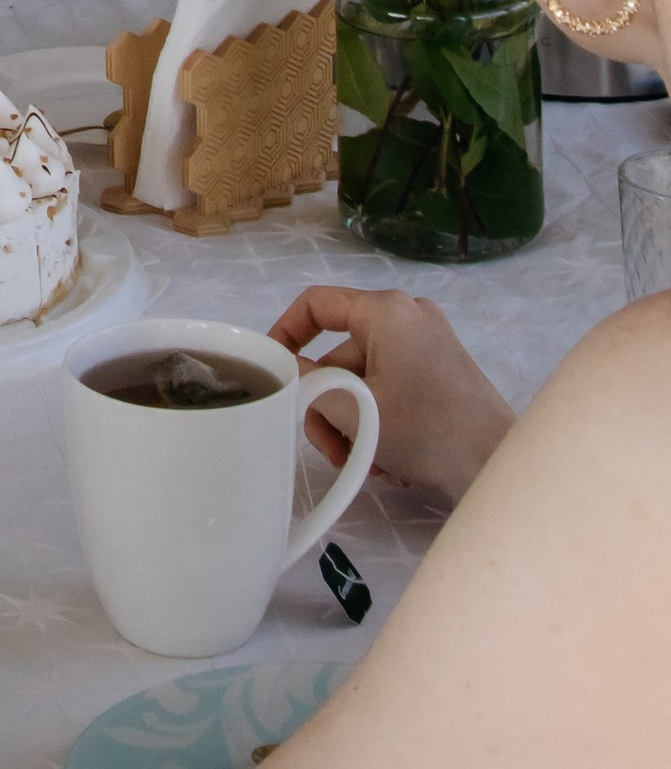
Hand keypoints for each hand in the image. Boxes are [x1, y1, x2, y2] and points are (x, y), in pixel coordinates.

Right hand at [271, 284, 512, 500]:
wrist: (497, 464)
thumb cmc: (425, 428)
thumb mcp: (354, 409)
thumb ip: (309, 385)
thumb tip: (292, 373)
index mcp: (385, 311)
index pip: (316, 304)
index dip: (284, 332)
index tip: (271, 369)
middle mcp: (408, 317)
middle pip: (342, 355)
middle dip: (329, 405)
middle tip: (330, 448)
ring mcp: (430, 346)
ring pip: (366, 380)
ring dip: (356, 422)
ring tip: (367, 464)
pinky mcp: (444, 376)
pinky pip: (393, 390)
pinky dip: (383, 422)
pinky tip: (393, 463)